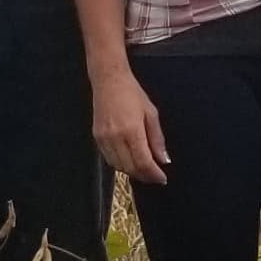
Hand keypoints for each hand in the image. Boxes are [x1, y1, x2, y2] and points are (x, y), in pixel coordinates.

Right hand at [92, 71, 170, 185]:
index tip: (162, 178)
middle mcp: (116, 137)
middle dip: (144, 175)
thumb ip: (157, 139)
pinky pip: (109, 159)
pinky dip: (120, 164)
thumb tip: (163, 159)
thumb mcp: (151, 113)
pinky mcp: (96, 138)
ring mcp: (104, 139)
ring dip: (132, 171)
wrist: (108, 81)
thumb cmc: (132, 93)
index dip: (154, 174)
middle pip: (130, 168)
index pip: (144, 162)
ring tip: (143, 169)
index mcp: (132, 130)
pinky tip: (129, 160)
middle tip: (154, 176)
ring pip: (118, 166)